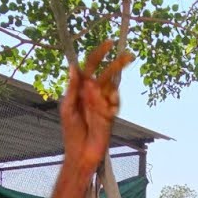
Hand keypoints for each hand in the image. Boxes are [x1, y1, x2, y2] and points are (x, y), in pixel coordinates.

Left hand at [60, 42, 132, 171]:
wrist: (81, 154)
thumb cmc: (71, 132)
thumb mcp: (67, 108)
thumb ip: (72, 88)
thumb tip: (73, 66)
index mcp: (81, 88)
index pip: (91, 66)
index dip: (99, 54)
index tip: (109, 43)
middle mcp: (94, 93)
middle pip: (108, 74)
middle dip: (118, 64)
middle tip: (130, 56)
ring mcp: (104, 103)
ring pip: (113, 88)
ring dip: (110, 92)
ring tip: (100, 106)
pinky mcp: (111, 114)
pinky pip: (116, 103)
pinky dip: (113, 104)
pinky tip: (107, 110)